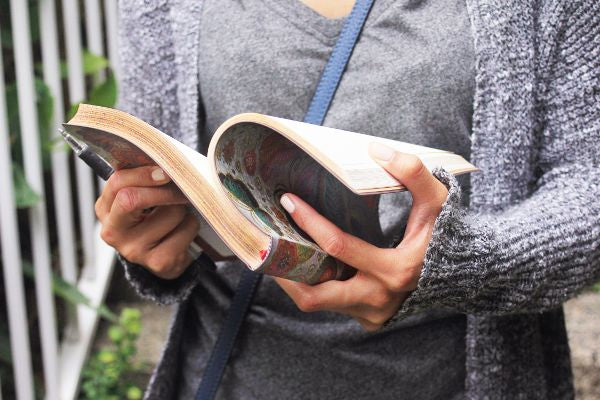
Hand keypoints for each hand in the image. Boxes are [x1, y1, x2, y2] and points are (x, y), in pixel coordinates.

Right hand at [95, 166, 198, 278]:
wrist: (164, 257)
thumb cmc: (154, 219)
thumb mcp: (141, 200)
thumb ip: (143, 181)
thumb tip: (164, 159)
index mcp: (105, 210)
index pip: (117, 184)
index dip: (142, 174)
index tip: (164, 170)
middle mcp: (113, 232)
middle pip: (133, 199)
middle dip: (164, 189)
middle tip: (182, 186)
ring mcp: (134, 251)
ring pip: (170, 212)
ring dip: (183, 208)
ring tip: (179, 214)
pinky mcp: (159, 262)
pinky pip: (186, 229)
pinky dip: (192, 225)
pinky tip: (183, 231)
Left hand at [275, 142, 448, 330]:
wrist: (463, 271)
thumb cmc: (449, 233)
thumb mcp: (438, 200)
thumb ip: (412, 172)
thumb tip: (374, 150)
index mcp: (395, 270)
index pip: (339, 247)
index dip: (309, 222)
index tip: (288, 202)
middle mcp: (380, 299)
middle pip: (315, 296)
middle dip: (286, 272)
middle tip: (268, 244)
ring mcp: (373, 314)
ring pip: (320, 304)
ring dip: (297, 280)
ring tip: (281, 252)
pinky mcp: (370, 319)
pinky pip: (333, 306)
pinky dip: (317, 286)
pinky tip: (308, 263)